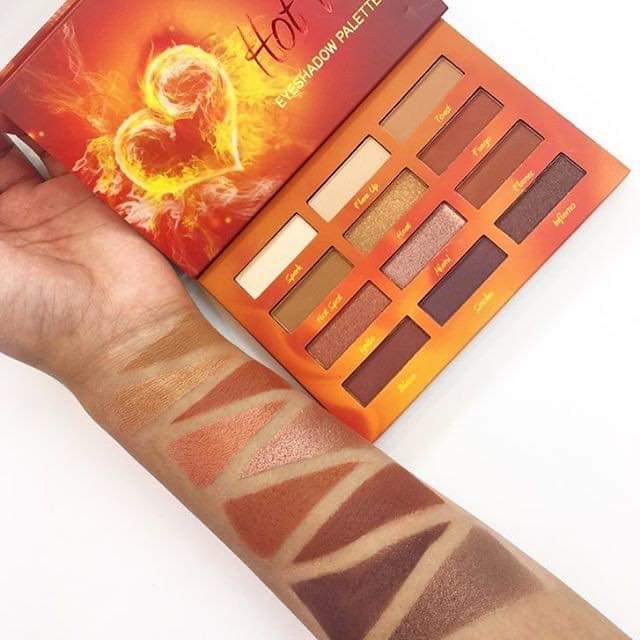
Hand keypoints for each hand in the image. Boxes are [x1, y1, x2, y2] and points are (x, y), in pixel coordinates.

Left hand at [0, 116, 192, 386]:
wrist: (119, 328)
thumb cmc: (35, 314)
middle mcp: (5, 223)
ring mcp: (48, 209)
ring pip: (18, 148)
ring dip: (9, 117)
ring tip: (8, 86)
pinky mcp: (90, 199)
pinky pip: (68, 152)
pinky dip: (56, 127)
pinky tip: (40, 99)